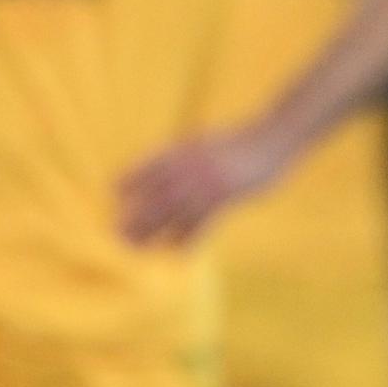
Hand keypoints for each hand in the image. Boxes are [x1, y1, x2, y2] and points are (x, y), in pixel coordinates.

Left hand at [118, 125, 279, 245]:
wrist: (273, 136)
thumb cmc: (242, 141)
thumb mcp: (208, 141)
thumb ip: (187, 155)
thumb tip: (167, 167)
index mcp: (186, 149)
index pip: (150, 166)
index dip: (132, 178)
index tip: (115, 192)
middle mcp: (192, 166)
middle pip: (155, 194)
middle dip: (135, 215)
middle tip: (117, 233)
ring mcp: (208, 182)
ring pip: (172, 212)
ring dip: (152, 231)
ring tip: (137, 246)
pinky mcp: (226, 196)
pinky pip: (200, 222)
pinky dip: (186, 238)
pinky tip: (176, 250)